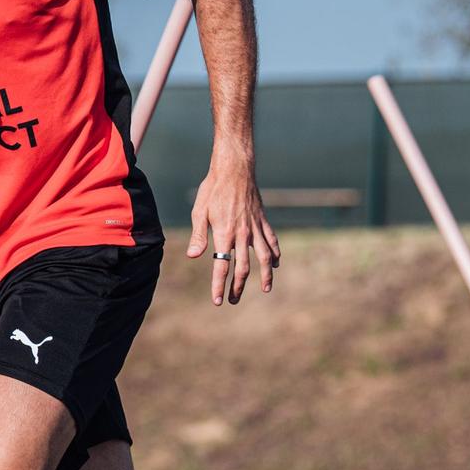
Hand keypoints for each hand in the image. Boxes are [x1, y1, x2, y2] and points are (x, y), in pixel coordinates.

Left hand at [185, 152, 279, 305]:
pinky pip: (272, 240)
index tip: (218, 300)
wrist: (234, 169)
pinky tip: (276, 263)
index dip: (219, 285)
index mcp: (224, 234)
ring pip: (264, 257)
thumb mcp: (199, 211)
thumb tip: (193, 256)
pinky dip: (275, 253)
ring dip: (265, 275)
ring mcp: (254, 228)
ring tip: (266, 289)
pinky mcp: (262, 220)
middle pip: (243, 268)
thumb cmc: (213, 189)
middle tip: (233, 300)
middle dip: (238, 287)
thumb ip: (198, 236)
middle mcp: (242, 234)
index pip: (222, 266)